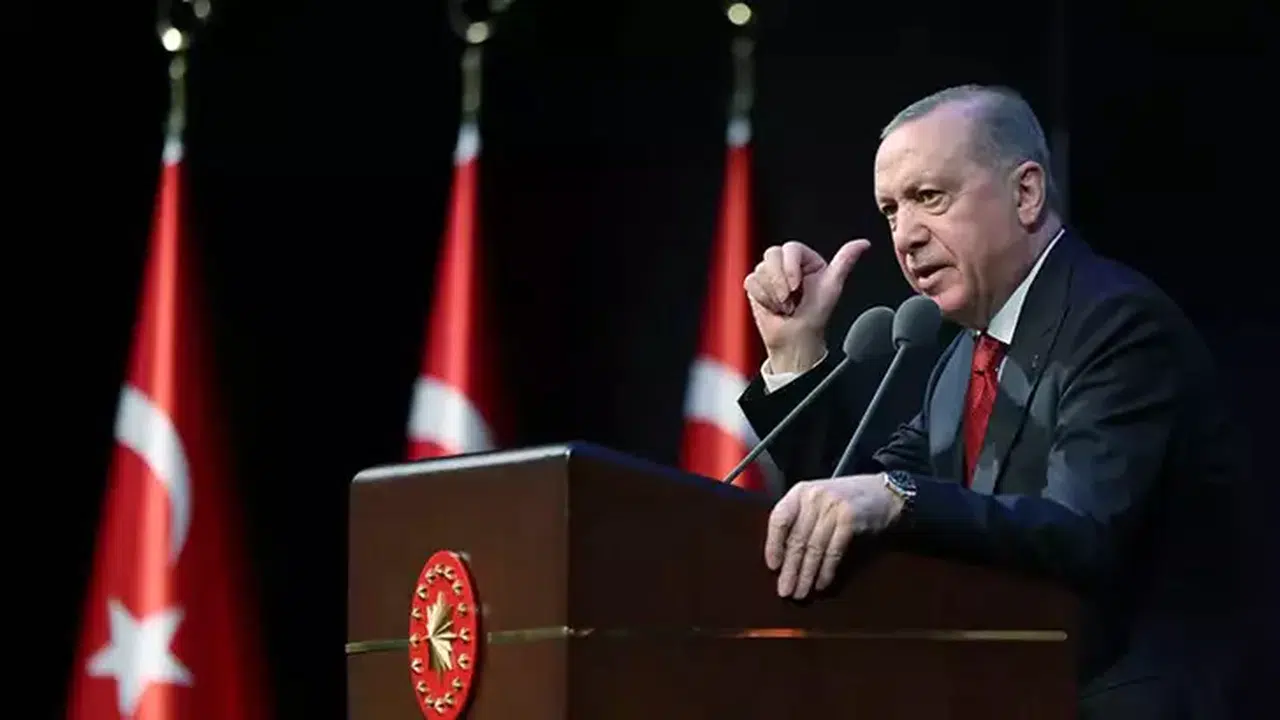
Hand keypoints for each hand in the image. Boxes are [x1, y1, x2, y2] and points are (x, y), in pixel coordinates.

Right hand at [744, 240, 869, 372]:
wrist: (797, 340)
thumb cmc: (815, 316)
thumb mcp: (832, 286)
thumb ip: (845, 261)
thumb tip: (863, 244)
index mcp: (805, 261)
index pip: (791, 248)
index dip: (790, 266)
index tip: (796, 286)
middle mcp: (787, 264)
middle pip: (772, 255)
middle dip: (779, 281)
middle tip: (790, 299)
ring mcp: (770, 274)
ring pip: (760, 269)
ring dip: (773, 294)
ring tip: (786, 306)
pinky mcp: (756, 285)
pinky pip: (751, 282)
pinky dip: (763, 298)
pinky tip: (774, 307)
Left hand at [763, 474, 904, 599]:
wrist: (884, 493)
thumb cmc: (846, 500)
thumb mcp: (817, 500)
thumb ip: (800, 519)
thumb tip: (782, 556)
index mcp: (800, 492)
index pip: (779, 519)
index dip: (773, 545)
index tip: (773, 566)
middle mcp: (814, 498)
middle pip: (797, 538)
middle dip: (790, 568)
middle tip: (785, 590)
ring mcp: (832, 508)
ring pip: (814, 548)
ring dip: (806, 574)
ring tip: (801, 592)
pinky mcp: (849, 520)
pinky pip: (833, 551)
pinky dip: (826, 570)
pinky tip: (820, 584)